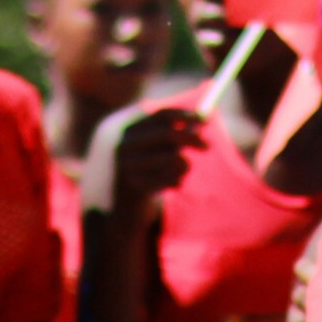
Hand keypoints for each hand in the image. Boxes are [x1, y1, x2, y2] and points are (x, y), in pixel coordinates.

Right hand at [81, 100, 204, 217]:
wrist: (114, 206)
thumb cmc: (139, 169)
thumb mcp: (150, 146)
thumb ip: (173, 130)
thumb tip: (203, 116)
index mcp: (125, 129)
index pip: (162, 115)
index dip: (186, 116)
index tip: (205, 119)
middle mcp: (123, 145)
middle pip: (168, 134)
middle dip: (192, 138)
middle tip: (207, 145)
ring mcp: (127, 167)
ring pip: (174, 159)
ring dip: (184, 166)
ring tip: (178, 172)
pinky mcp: (136, 187)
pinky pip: (171, 180)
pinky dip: (176, 182)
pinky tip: (166, 186)